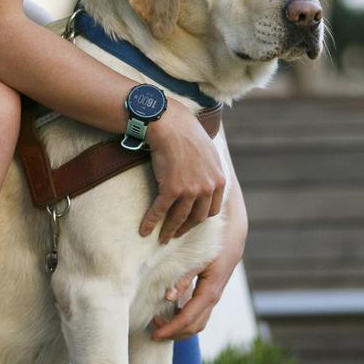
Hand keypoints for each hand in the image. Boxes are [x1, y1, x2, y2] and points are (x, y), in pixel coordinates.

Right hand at [140, 98, 225, 240]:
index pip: (212, 209)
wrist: (171, 125)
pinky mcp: (172, 189)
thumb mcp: (209, 152)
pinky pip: (161, 211)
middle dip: (185, 229)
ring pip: (179, 219)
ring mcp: (190, 190)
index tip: (191, 222)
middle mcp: (207, 188)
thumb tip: (208, 177)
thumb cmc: (187, 133)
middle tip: (176, 235)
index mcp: (219, 180)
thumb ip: (211, 170)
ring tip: (162, 238)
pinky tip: (144, 230)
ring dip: (169, 231)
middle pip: (197, 218)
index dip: (200, 219)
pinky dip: (151, 222)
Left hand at [150, 169, 247, 340]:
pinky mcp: (213, 284)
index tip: (155, 333)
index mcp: (212, 286)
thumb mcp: (197, 254)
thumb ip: (184, 275)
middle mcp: (216, 292)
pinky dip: (186, 313)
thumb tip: (169, 298)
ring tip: (159, 320)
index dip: (173, 328)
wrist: (233, 222)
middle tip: (153, 329)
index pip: (191, 317)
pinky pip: (201, 307)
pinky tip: (171, 307)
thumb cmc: (213, 235)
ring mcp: (216, 289)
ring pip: (200, 318)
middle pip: (197, 324)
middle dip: (176, 331)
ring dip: (181, 324)